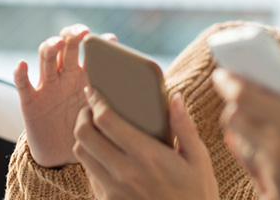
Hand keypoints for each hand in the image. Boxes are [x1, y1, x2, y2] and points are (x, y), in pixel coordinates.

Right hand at [14, 24, 116, 166]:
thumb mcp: (110, 117)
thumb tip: (169, 101)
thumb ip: (130, 105)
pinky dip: (20, 72)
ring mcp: (47, 86)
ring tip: (57, 43)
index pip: (91, 50)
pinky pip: (22, 83)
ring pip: (45, 57)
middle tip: (83, 33)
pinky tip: (22, 65)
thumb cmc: (93, 134)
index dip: (100, 42)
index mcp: (87, 77)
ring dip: (50, 46)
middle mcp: (66, 76)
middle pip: (66, 44)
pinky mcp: (30, 101)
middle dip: (73, 34)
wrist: (65, 158)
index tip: (112, 40)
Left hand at [73, 89, 219, 199]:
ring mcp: (113, 190)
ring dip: (83, 137)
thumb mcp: (199, 160)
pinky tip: (102, 154)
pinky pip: (89, 174)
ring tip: (94, 129)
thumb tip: (176, 98)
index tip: (94, 91)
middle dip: (83, 115)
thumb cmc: (197, 195)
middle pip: (84, 134)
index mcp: (147, 156)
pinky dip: (90, 159)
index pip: (106, 120)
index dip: (95, 101)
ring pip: (81, 154)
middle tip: (91, 108)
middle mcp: (125, 172)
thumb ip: (185, 127)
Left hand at [212, 52, 279, 199]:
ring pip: (241, 144)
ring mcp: (272, 175)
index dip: (229, 81)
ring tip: (263, 124)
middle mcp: (275, 149)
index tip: (224, 73)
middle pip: (235, 119)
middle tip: (245, 98)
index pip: (243, 96)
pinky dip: (253, 157)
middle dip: (235, 105)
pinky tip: (267, 152)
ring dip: (244, 130)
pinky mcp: (274, 195)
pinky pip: (252, 171)